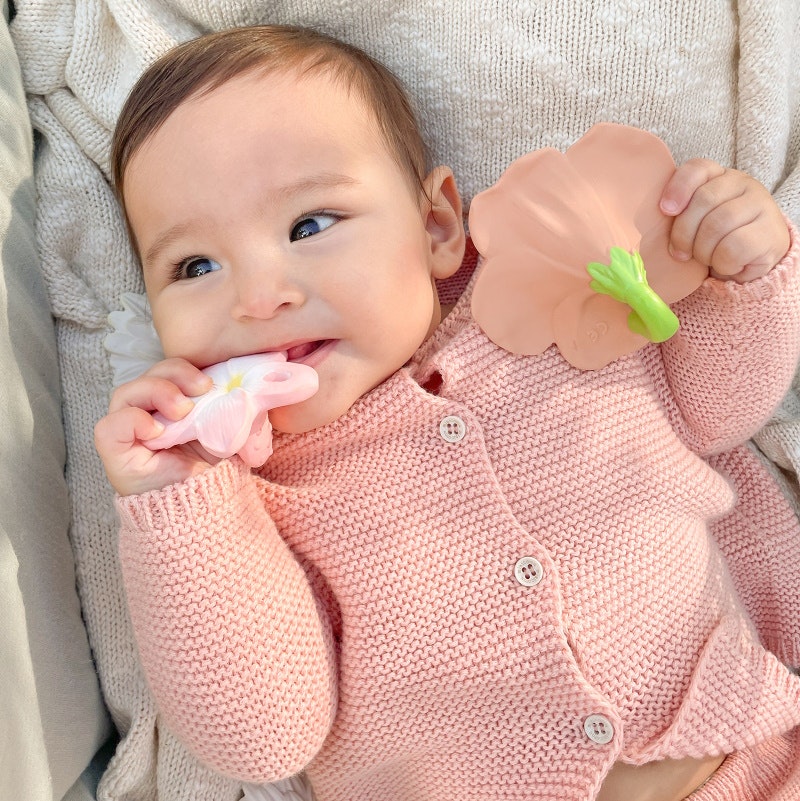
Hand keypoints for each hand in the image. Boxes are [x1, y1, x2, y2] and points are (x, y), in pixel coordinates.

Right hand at [94, 358, 215, 495]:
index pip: (165, 373)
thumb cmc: (213, 468)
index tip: (209, 382)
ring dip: (157, 392)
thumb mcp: (223, 429)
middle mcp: (145, 416)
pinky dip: (132, 421)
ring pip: (125, 393)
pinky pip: (109, 427)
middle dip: (174, 375)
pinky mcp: (115, 454)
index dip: (183, 370)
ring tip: (182, 411)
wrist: (205, 508)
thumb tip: (239, 384)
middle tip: (201, 389)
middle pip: (146, 377)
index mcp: (169, 406)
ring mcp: (128, 434)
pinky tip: (156, 431)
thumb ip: (224, 405)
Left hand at [660, 159, 789, 282]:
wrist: (754, 262)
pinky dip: (721, 263)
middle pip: (703, 201)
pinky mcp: (770, 234)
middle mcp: (744, 184)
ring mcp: (761, 206)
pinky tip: (726, 264)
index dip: (678, 188)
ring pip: (717, 225)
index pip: (698, 168)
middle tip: (680, 253)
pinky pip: (733, 248)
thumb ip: (680, 212)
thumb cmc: (716, 240)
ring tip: (706, 258)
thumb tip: (657, 216)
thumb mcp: (695, 222)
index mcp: (720, 176)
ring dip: (702, 251)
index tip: (666, 210)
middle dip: (684, 233)